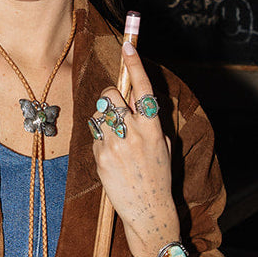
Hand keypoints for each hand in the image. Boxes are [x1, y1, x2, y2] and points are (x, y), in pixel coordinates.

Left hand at [89, 43, 178, 255]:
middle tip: (115, 108)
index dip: (135, 65)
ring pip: (98, 114)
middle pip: (110, 95)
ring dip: (104, 119)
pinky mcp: (99, 157)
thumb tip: (137, 98)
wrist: (148, 210)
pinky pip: (94, 135)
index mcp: (153, 127)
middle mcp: (133, 133)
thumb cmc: (158, 175)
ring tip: (115, 137)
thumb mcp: (163, 144)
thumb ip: (150, 120)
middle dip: (109, 97)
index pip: (143, 89)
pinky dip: (100, 140)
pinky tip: (111, 157)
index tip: (128, 46)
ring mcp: (114, 145)